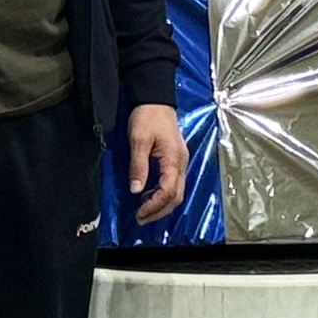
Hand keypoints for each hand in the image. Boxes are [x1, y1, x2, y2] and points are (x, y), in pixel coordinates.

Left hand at [127, 103, 187, 221]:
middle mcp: (181, 163)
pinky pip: (173, 183)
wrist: (155, 100)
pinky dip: (162, 194)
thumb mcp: (138, 139)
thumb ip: (138, 165)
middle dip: (159, 210)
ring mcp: (180, 162)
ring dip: (161, 204)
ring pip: (176, 192)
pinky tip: (148, 195)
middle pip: (176, 196)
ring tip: (143, 210)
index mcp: (174, 159)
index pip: (169, 191)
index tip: (139, 212)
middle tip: (141, 218)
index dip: (154, 205)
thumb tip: (136, 189)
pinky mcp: (175, 160)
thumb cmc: (148, 116)